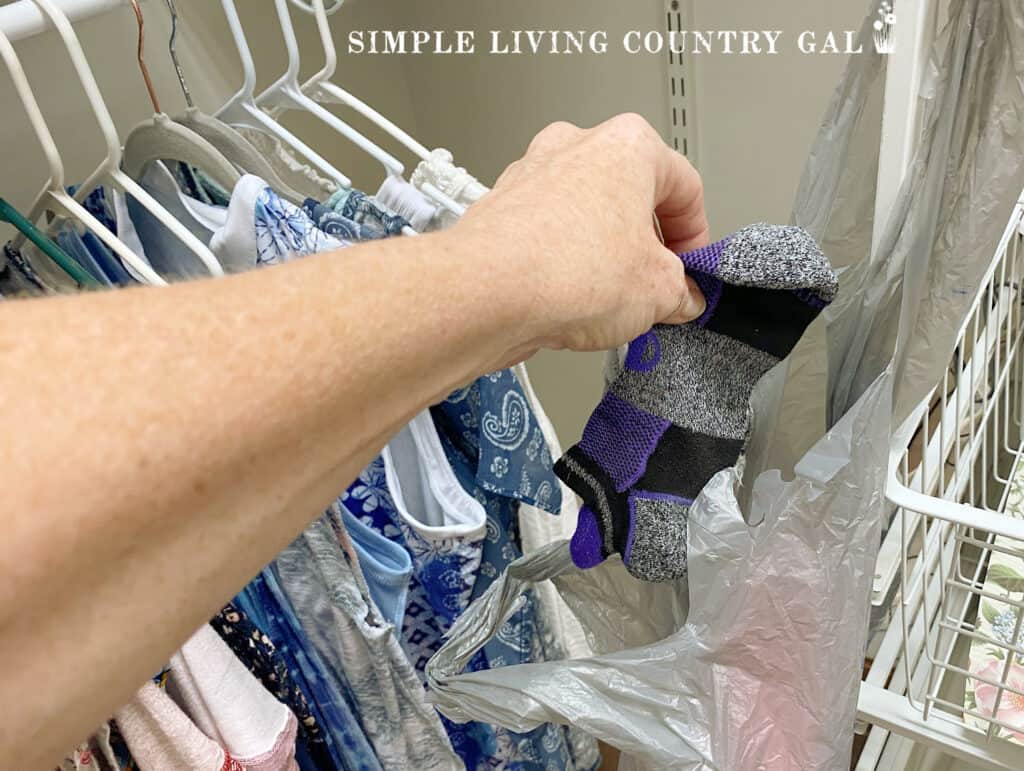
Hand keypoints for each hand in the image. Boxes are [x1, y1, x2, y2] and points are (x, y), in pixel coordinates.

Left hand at [455, 113, 709, 352]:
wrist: (485, 293)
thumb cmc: (561, 269)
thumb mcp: (657, 291)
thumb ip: (682, 290)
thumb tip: (681, 296)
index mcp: (627, 145)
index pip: (685, 187)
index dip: (697, 238)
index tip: (693, 271)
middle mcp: (575, 148)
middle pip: (632, 197)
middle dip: (647, 246)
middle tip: (656, 287)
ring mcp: (533, 176)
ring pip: (587, 216)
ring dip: (604, 254)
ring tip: (610, 299)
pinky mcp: (503, 211)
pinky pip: (549, 236)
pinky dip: (563, 263)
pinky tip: (569, 299)